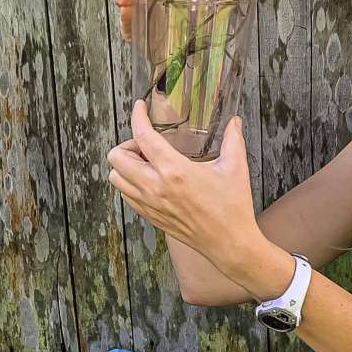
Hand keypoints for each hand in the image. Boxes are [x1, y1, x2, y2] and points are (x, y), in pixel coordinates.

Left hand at [108, 100, 259, 268]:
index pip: (142, 136)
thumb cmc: (232, 207)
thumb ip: (233, 139)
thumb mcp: (235, 167)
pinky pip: (126, 196)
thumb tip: (234, 122)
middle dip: (127, 144)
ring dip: (125, 165)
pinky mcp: (150, 217)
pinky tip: (149, 180)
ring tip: (146, 162)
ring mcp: (149, 204)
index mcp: (174, 170)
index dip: (137, 117)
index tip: (139, 107)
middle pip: (116, 157)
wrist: (229, 243)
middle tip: (146, 144)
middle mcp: (155, 187)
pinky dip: (130, 183)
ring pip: (115, 178)